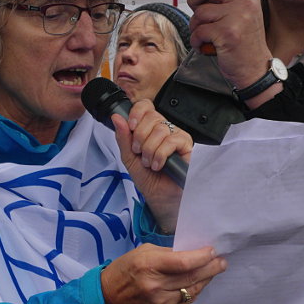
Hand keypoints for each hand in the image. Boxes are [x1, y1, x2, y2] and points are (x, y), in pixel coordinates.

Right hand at [101, 243, 226, 303]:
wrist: (109, 300)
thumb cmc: (125, 270)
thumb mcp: (142, 252)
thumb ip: (167, 253)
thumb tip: (191, 253)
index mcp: (148, 266)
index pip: (184, 262)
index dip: (202, 257)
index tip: (212, 251)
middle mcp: (156, 286)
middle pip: (192, 276)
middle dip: (211, 268)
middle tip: (222, 261)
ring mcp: (161, 303)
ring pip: (193, 289)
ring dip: (206, 279)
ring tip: (214, 270)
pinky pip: (187, 301)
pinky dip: (195, 290)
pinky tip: (198, 283)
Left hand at [110, 100, 192, 231]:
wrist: (159, 197)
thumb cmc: (148, 179)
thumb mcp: (129, 157)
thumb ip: (123, 137)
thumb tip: (116, 117)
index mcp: (150, 128)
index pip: (146, 106)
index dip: (137, 113)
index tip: (130, 126)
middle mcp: (164, 129)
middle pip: (152, 116)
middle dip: (140, 136)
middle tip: (139, 152)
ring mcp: (176, 135)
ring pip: (160, 129)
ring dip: (149, 149)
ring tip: (150, 163)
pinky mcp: (187, 144)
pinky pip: (171, 141)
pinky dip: (160, 155)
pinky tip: (159, 165)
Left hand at [185, 0, 277, 104]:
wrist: (255, 70)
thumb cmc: (244, 44)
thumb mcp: (242, 16)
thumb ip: (227, 0)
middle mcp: (244, 2)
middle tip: (197, 14)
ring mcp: (237, 16)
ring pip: (200, 12)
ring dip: (196, 26)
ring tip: (206, 37)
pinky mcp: (227, 32)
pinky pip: (198, 30)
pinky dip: (197, 41)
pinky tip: (206, 47)